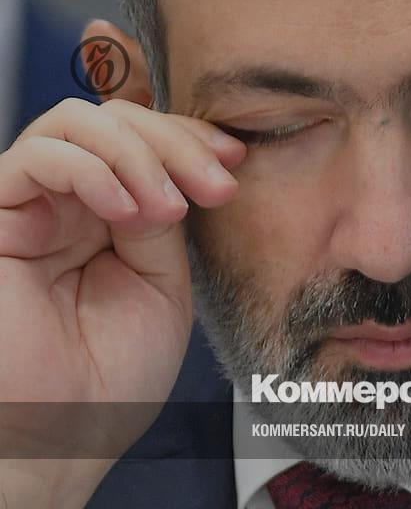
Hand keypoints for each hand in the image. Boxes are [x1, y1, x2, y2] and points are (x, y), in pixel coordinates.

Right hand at [0, 98, 244, 506]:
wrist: (60, 433)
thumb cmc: (110, 376)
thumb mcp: (162, 287)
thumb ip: (164, 225)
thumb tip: (175, 172)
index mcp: (114, 216)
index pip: (148, 141)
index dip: (192, 138)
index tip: (235, 159)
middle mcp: (70, 203)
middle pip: (118, 119)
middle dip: (177, 142)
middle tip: (216, 187)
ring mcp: (32, 207)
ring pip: (77, 122)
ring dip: (138, 153)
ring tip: (167, 209)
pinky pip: (37, 157)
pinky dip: (92, 170)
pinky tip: (124, 211)